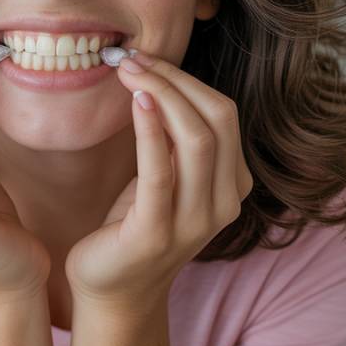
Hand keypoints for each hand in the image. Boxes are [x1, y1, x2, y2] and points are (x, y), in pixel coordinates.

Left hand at [65, 51, 253, 306]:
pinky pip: (161, 172)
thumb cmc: (136, 222)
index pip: (225, 114)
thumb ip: (174, 136)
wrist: (113, 288)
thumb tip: (159, 77)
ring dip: (162, 94)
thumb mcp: (165, 173)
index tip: (147, 57)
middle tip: (132, 58)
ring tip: (128, 71)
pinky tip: (136, 101)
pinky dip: (151, 131)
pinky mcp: (157, 233)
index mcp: (232, 185)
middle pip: (218, 120)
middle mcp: (224, 203)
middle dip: (175, 80)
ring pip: (197, 140)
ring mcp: (195, 222)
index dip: (187, 79)